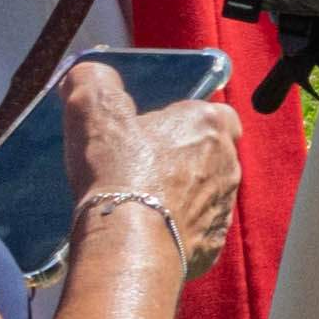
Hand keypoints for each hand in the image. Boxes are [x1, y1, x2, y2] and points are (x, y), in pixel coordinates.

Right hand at [51, 58, 240, 273]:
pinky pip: (195, 229)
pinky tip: (144, 230)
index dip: (175, 120)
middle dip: (176, 159)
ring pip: (201, 191)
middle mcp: (229, 162)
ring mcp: (224, 205)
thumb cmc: (118, 174)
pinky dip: (173, 228)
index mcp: (209, 123)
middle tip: (135, 169)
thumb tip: (90, 73)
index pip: (206, 111)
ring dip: (176, 194)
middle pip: (204, 153)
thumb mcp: (93, 112)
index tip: (145, 133)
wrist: (128, 245)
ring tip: (135, 202)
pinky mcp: (214, 242)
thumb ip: (93, 82)